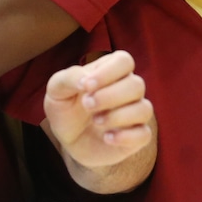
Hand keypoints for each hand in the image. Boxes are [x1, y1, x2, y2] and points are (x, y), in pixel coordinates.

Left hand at [44, 50, 155, 171]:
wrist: (68, 140)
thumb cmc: (66, 109)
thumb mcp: (57, 91)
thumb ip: (68, 78)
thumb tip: (85, 79)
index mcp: (111, 72)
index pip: (124, 61)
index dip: (108, 72)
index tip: (86, 86)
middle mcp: (128, 90)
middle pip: (136, 85)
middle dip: (110, 95)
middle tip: (86, 104)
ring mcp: (134, 113)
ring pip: (144, 109)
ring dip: (118, 116)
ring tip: (95, 121)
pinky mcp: (136, 136)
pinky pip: (144, 134)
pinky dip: (126, 136)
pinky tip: (107, 138)